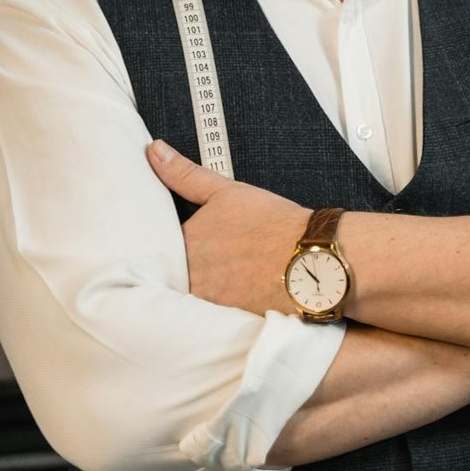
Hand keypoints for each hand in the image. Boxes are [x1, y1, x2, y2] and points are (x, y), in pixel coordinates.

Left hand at [146, 139, 307, 315]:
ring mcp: (208, 301)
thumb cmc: (274, 223)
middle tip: (212, 259)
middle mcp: (190, 275)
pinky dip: (218, 308)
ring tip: (225, 277)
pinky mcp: (227, 320)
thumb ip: (184, 174)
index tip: (191, 241)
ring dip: (200, 288)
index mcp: (184, 243)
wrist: (314, 257)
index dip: (170, 243)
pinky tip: (236, 295)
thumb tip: (155, 151)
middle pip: (172, 274)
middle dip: (183, 267)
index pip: (159, 246)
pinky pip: (211, 317)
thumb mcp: (226, 192)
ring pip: (190, 296)